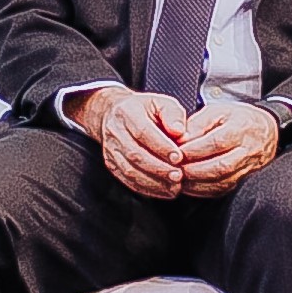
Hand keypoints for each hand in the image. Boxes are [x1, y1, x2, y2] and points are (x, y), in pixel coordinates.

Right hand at [74, 87, 193, 199]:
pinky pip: (128, 181)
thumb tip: (180, 132)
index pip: (143, 132)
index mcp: (127, 112)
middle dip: (159, 168)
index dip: (161, 147)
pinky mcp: (112, 165)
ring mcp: (111, 150)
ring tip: (174, 187)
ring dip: (154, 182)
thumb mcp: (161, 102)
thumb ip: (173, 114)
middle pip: (135, 154)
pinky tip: (164, 190)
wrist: (115, 114)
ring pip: (130, 171)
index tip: (178, 157)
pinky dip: (147, 189)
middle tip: (179, 176)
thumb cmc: (144, 109)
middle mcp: (115, 132)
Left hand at [172, 99, 281, 196]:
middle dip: (194, 170)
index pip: (216, 142)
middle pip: (221, 166)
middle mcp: (247, 151)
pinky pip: (224, 189)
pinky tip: (190, 187)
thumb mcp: (218, 111)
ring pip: (223, 181)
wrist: (266, 131)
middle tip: (175, 168)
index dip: (194, 150)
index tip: (176, 152)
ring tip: (179, 179)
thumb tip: (180, 139)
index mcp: (240, 129)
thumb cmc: (239, 119)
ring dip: (197, 183)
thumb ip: (197, 124)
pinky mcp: (244, 180)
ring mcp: (248, 168)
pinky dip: (204, 191)